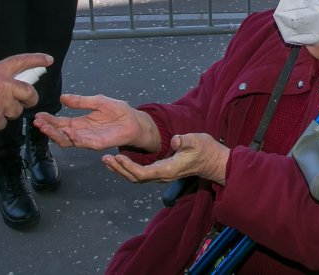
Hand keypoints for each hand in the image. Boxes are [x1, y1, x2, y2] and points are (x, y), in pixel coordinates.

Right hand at [0, 53, 52, 132]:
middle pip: (29, 93)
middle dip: (30, 99)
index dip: (37, 60)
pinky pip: (1, 123)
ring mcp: (0, 105)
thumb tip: (3, 85)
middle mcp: (2, 86)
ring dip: (7, 112)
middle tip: (28, 101)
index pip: (22, 62)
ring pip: (15, 111)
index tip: (48, 60)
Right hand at [34, 93, 159, 152]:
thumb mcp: (97, 101)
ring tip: (46, 128)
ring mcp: (89, 139)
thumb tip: (62, 98)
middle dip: (48, 129)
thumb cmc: (118, 112)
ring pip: (68, 141)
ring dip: (56, 135)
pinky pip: (83, 143)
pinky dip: (74, 138)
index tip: (38, 115)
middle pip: (60, 134)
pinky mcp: (98, 143)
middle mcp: (82, 133)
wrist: (135, 121)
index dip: (49, 120)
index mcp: (80, 123)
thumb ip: (81, 101)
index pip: (60, 123)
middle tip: (38, 123)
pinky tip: (67, 132)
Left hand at [102, 133, 228, 185]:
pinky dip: (128, 169)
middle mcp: (162, 176)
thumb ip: (185, 141)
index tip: (118, 157)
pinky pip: (141, 174)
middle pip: (136, 177)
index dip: (129, 166)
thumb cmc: (205, 150)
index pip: (143, 172)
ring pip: (136, 177)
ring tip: (107, 161)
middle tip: (104, 159)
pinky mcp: (161, 172)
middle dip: (119, 169)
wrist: (213, 161)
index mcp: (168, 169)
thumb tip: (175, 140)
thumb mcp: (197, 141)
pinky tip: (120, 161)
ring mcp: (161, 175)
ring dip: (121, 170)